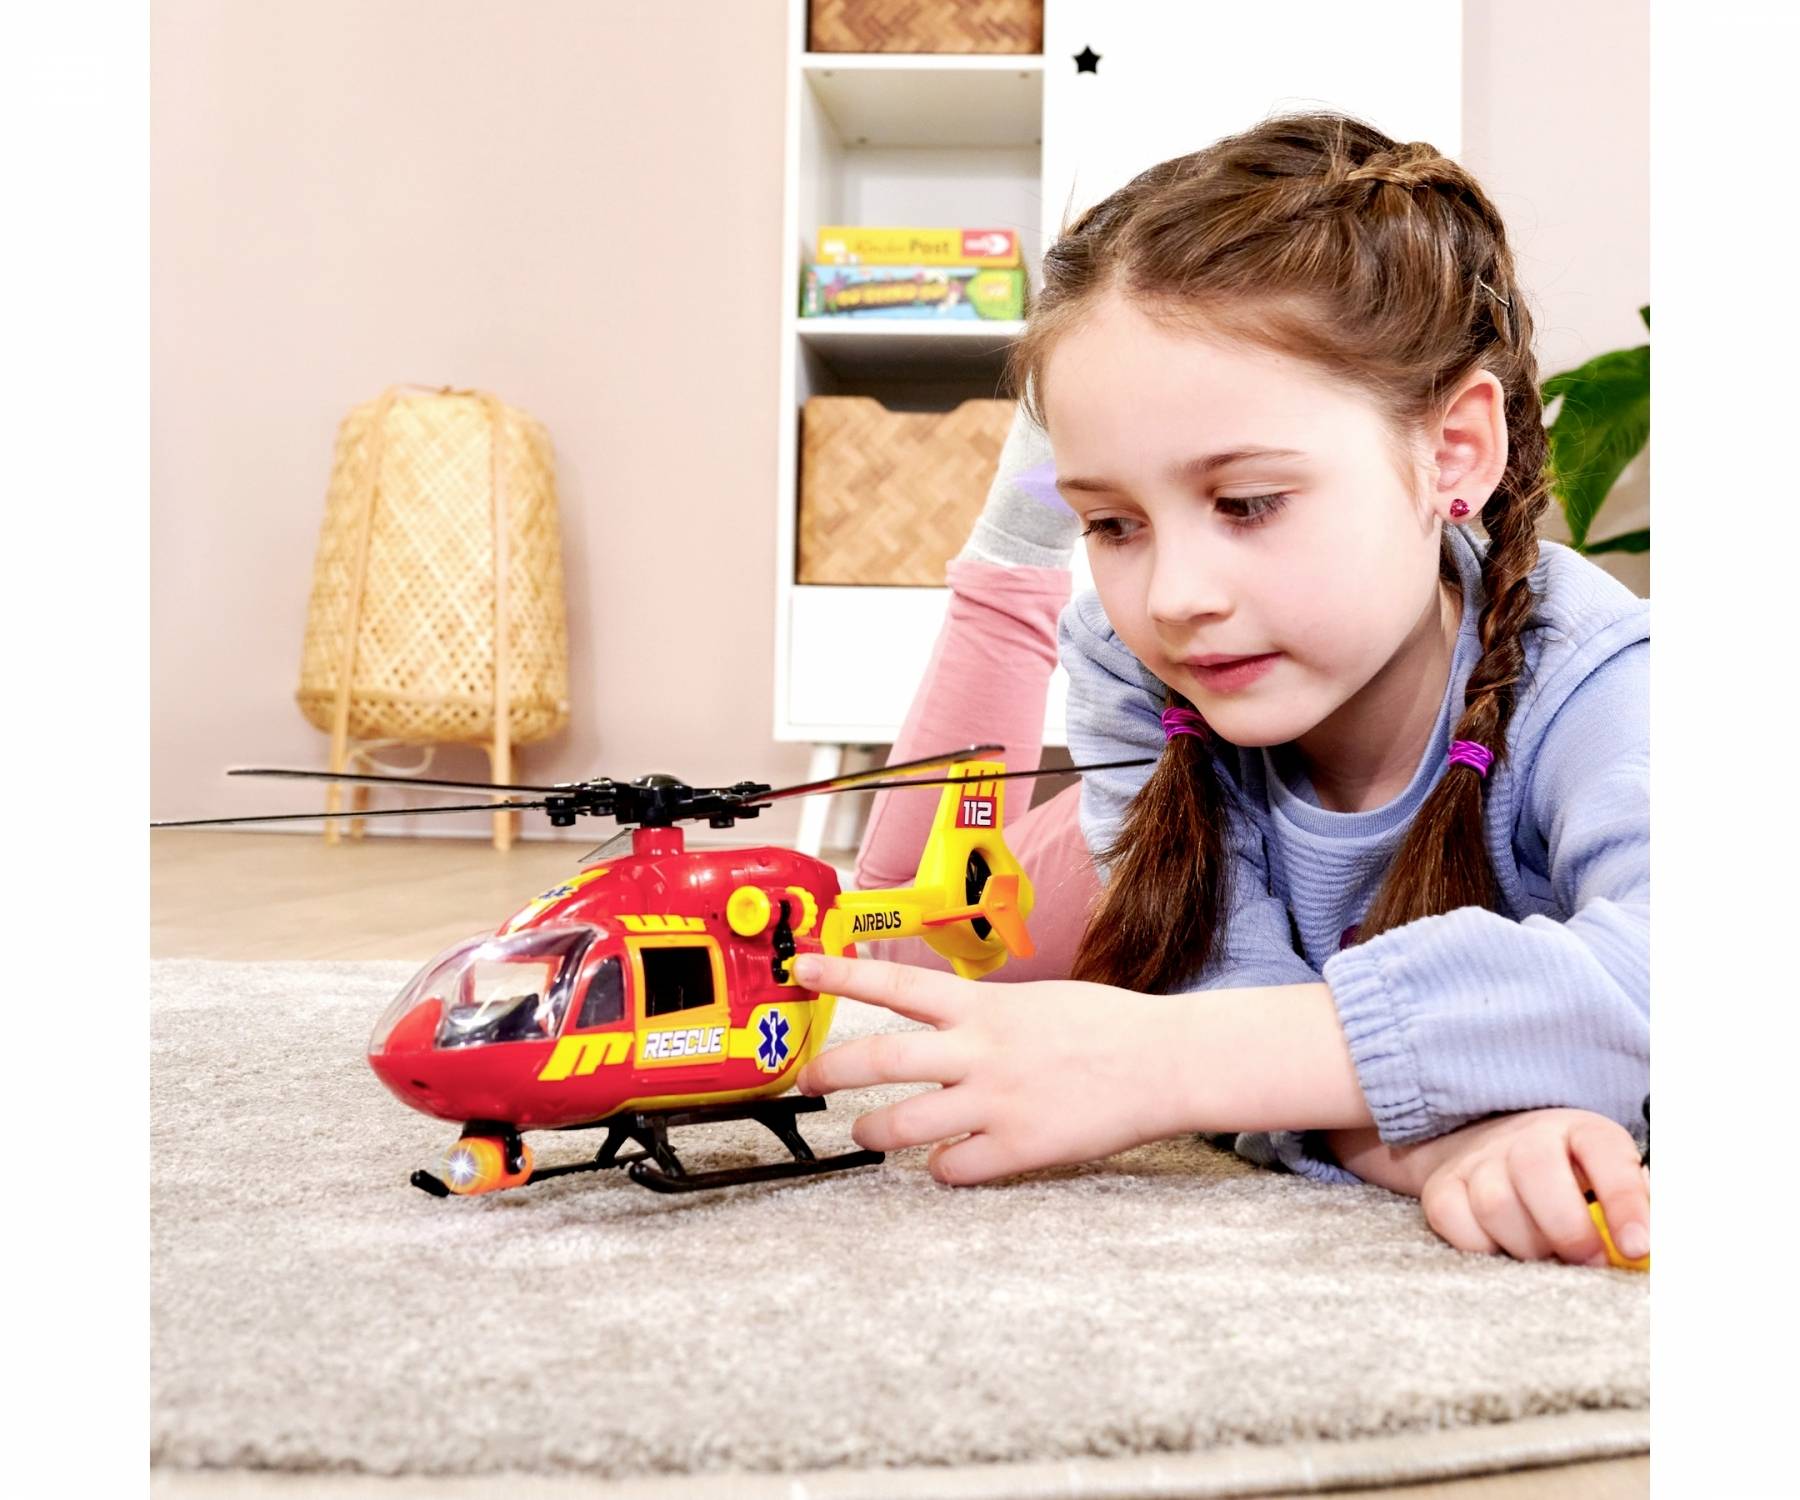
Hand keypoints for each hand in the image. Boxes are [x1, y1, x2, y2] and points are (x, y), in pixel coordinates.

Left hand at [790, 952, 1190, 1184]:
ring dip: (871, 1131)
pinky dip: (939, 1168)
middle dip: (830, 1071)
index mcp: (983, 1007)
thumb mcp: (1034, 1000)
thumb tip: (944, 1026)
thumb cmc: (1106, 1026)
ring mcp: (995, 1102)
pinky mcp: (1018, 1148)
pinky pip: (952, 1168)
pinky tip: (945, 1162)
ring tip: (865, 1132)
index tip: (801, 967)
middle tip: (807, 1080)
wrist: (1163, 1062)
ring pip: (901, 1126)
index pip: (896, 984)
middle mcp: (979, 1051)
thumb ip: (982, 1015)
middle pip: (879, 1060)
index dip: (842, 975)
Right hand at [1412, 1108, 1648, 1266]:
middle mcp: (1526, 1137)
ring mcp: (1479, 1159)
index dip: (1624, 1201)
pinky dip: (1481, 1246)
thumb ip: (1641, 1205)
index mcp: (1581, 1132)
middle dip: (1567, 1230)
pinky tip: (1503, 1248)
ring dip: (1527, 1245)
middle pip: (1536, 1173)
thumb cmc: (1570, 1177)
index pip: (1606, 1155)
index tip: (1639, 1248)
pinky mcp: (1442, 1185)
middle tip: (1588, 1262)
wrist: (1493, 1150)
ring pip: (1494, 1203)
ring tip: (1547, 1257)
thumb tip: (1658, 1246)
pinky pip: (1453, 1221)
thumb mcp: (1612, 1178)